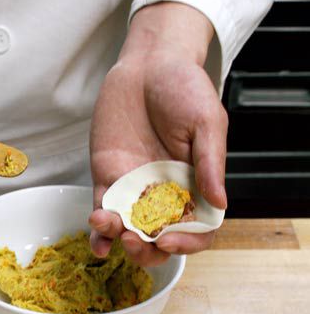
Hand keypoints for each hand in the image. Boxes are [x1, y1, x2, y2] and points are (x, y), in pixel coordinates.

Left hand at [89, 3, 227, 266]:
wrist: (149, 63)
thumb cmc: (184, 87)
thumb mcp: (207, 121)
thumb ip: (210, 163)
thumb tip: (218, 203)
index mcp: (196, 184)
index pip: (197, 228)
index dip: (187, 242)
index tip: (170, 240)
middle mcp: (166, 193)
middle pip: (161, 238)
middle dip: (148, 249)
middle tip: (135, 242)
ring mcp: (136, 188)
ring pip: (130, 230)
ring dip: (121, 240)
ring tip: (112, 230)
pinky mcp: (108, 178)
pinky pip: (104, 210)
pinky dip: (99, 231)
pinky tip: (95, 240)